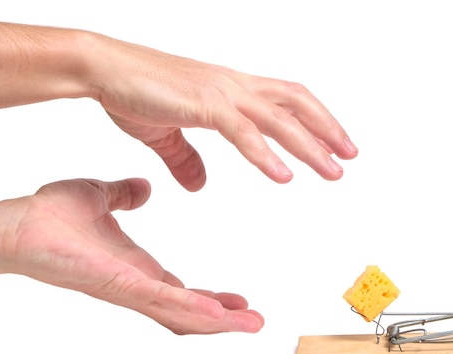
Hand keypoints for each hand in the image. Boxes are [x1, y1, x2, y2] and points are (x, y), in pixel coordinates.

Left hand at [0, 178, 263, 333]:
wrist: (19, 224)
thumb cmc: (51, 218)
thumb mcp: (101, 198)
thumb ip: (124, 195)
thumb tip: (142, 188)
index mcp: (136, 270)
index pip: (181, 291)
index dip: (211, 298)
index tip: (238, 300)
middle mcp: (137, 286)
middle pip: (189, 311)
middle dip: (224, 320)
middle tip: (256, 322)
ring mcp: (130, 290)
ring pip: (182, 314)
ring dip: (219, 323)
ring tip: (251, 324)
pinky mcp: (120, 285)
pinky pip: (162, 301)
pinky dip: (193, 309)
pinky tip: (220, 312)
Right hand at [92, 35, 357, 190]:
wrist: (102, 68)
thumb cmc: (133, 91)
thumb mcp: (166, 136)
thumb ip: (187, 161)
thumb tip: (199, 185)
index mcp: (229, 89)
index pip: (285, 99)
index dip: (314, 119)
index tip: (333, 143)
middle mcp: (233, 86)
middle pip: (295, 103)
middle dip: (327, 130)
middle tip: (349, 157)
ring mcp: (220, 93)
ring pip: (279, 118)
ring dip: (309, 146)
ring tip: (333, 172)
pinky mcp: (203, 104)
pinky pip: (242, 131)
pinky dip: (266, 155)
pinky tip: (284, 176)